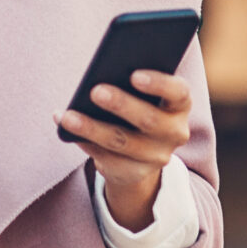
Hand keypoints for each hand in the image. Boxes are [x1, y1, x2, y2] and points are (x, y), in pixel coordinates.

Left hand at [58, 70, 190, 231]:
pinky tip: (66, 129)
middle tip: (95, 91)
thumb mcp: (143, 94)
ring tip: (68, 116)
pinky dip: (84, 142)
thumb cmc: (138, 105)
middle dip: (121, 105)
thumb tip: (100, 75)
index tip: (134, 75)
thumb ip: (132, 82)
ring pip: (122, 142)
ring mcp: (156, 156)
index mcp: (180, 105)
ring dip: (92, 128)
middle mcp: (174, 132)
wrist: (141, 152)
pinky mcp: (134, 173)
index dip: (159, 84)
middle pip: (149, 120)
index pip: (178, 93)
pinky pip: (106, 159)